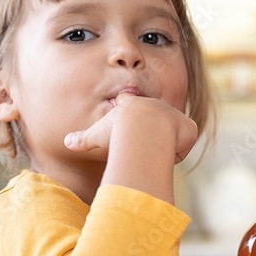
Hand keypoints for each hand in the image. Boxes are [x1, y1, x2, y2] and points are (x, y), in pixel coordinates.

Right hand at [64, 93, 197, 163]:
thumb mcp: (96, 134)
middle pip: (154, 115)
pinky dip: (178, 151)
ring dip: (166, 143)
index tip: (122, 105)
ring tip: (155, 152)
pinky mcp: (189, 127)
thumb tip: (67, 142)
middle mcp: (155, 106)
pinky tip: (167, 154)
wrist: (145, 128)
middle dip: (153, 124)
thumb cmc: (118, 131)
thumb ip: (83, 139)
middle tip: (146, 140)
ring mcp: (174, 115)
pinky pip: (184, 143)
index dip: (127, 107)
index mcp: (133, 105)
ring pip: (171, 132)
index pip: (128, 102)